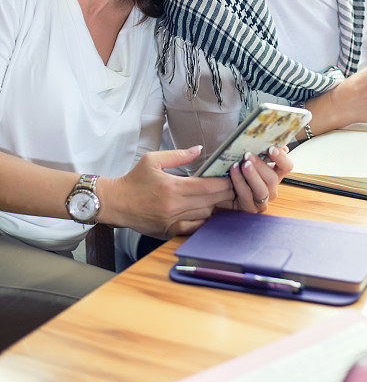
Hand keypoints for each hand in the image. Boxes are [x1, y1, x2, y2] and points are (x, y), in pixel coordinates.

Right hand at [100, 146, 235, 239]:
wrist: (115, 203)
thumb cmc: (133, 180)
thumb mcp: (153, 160)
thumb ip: (179, 155)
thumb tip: (199, 149)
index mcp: (172, 187)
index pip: (206, 186)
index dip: (223, 182)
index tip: (232, 177)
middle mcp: (174, 207)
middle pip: (210, 201)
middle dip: (225, 194)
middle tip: (236, 187)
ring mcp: (172, 222)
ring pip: (205, 216)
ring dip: (217, 208)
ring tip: (226, 199)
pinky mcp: (169, 232)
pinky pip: (194, 229)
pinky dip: (204, 222)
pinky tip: (211, 214)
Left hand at [218, 146, 293, 213]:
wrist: (220, 190)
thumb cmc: (235, 171)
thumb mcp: (248, 158)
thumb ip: (262, 151)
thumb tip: (279, 145)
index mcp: (275, 174)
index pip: (287, 166)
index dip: (281, 158)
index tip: (271, 148)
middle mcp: (271, 189)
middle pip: (273, 178)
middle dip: (260, 165)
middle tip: (248, 155)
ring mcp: (261, 201)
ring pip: (262, 189)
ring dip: (252, 175)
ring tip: (243, 164)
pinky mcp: (250, 209)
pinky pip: (246, 195)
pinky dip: (239, 182)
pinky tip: (233, 171)